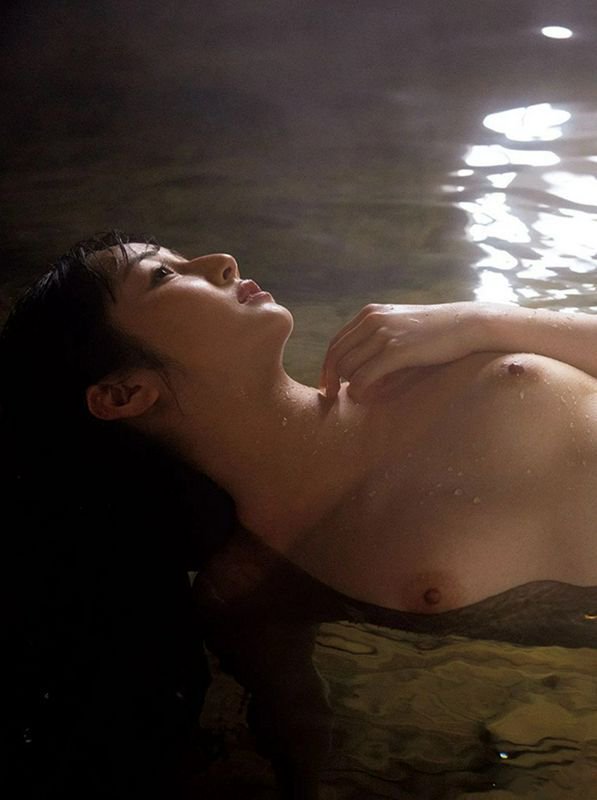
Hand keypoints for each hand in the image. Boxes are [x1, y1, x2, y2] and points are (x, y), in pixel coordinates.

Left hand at [320, 302, 481, 401]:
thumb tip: (359, 370)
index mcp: (370, 313)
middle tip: (334, 397)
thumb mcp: (401, 326)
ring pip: (347, 368)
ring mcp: (383, 334)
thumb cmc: (436, 332)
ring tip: (362, 395)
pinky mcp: (396, 351)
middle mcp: (372, 320)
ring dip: (350, 386)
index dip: (328, 367)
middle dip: (331, 379)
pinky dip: (360, 391)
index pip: (336, 343)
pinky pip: (363, 377)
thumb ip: (378, 340)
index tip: (328, 385)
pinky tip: (367, 397)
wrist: (467, 325)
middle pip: (336, 356)